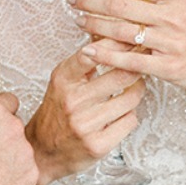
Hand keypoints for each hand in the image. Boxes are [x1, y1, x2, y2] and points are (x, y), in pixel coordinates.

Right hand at [26, 43, 145, 182]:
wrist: (42, 151)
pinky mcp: (98, 145)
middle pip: (120, 75)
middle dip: (136, 68)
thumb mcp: (63, 81)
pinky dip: (130, 115)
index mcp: (63, 80)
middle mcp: (72, 101)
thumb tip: (108, 33)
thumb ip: (84, 60)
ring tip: (133, 89)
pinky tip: (122, 113)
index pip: (92, 54)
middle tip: (142, 64)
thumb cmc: (57, 112)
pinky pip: (130, 121)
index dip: (117, 45)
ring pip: (130, 99)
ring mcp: (85, 124)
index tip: (133, 42)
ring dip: (136, 92)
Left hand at [73, 0, 185, 98]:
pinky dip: (105, 55)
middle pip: (121, 4)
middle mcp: (174, 15)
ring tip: (78, 22)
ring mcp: (172, 42)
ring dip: (93, 25)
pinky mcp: (170, 67)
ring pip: (121, 31)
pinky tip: (89, 51)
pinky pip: (129, 60)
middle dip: (90, 0)